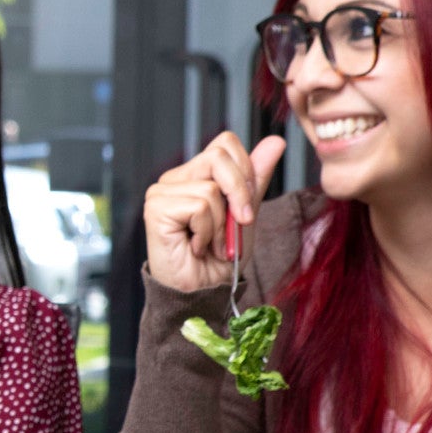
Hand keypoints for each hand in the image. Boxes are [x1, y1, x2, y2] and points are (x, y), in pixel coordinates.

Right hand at [143, 132, 286, 293]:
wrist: (204, 291)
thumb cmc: (221, 257)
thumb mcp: (245, 213)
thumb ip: (254, 178)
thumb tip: (274, 141)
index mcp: (194, 175)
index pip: (224, 144)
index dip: (244, 170)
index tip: (247, 205)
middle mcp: (174, 179)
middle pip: (219, 156)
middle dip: (240, 193)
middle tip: (239, 223)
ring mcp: (161, 192)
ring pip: (211, 187)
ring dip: (222, 223)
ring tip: (210, 242)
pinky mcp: (156, 208)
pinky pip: (199, 206)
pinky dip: (207, 231)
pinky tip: (195, 246)